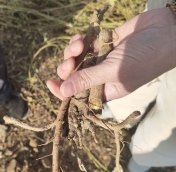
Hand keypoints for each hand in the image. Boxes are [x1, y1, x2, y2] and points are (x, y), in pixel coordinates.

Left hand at [47, 8, 175, 100]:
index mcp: (104, 90)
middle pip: (73, 76)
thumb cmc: (144, 58)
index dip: (63, 92)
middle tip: (70, 62)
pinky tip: (81, 37)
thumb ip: (87, 80)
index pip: (78, 96)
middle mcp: (100, 77)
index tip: (50, 84)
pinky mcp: (102, 43)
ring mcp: (100, 59)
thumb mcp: (113, 73)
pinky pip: (83, 44)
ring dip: (72, 52)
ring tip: (79, 44)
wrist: (165, 32)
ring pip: (76, 59)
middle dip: (67, 69)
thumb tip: (63, 90)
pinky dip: (79, 41)